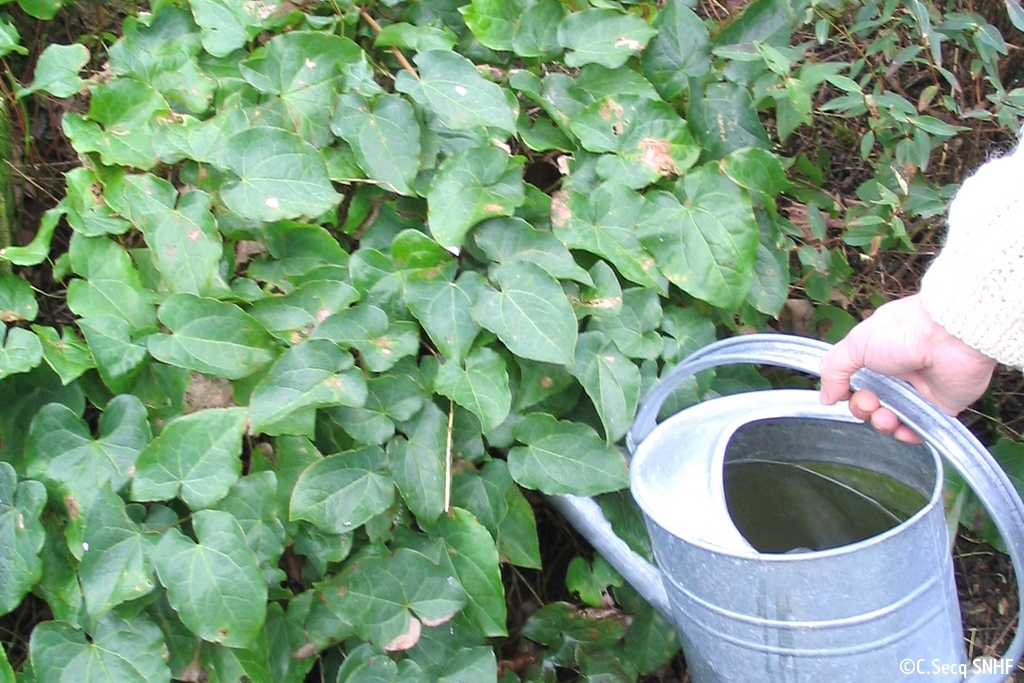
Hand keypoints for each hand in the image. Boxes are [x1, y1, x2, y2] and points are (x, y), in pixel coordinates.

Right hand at [819, 294, 996, 443]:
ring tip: (887, 417)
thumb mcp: (856, 344)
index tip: (847, 392)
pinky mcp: (939, 407)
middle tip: (871, 401)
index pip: (854, 381)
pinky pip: (919, 429)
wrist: (952, 338)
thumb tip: (826, 398)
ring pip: (891, 418)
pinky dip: (908, 434)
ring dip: (882, 423)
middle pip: (870, 403)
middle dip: (863, 408)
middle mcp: (897, 373)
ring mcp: (918, 391)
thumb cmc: (905, 332)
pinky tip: (903, 428)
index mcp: (877, 354)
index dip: (847, 392)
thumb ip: (834, 370)